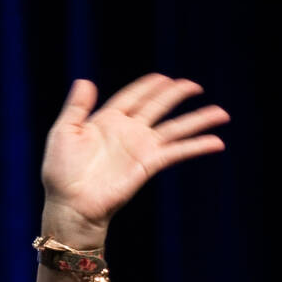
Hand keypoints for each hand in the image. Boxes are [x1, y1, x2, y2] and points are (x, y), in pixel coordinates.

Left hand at [39, 74, 227, 251]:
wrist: (70, 204)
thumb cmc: (60, 173)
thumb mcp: (63, 133)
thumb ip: (76, 107)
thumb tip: (85, 80)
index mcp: (106, 120)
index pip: (133, 96)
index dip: (149, 86)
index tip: (164, 77)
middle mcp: (128, 131)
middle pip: (158, 106)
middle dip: (176, 95)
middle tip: (194, 85)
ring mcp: (140, 148)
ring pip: (175, 128)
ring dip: (198, 120)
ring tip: (221, 113)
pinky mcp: (149, 164)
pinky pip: (177, 151)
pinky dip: (197, 146)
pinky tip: (216, 142)